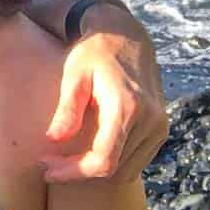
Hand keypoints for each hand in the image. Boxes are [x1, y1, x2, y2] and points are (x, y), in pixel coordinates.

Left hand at [40, 3, 167, 183]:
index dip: (74, 172)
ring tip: (68, 159)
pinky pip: (136, 161)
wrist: (127, 37)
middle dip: (80, 173)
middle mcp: (149, 120)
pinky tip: (90, 151)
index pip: (103, 159)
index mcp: (127, 106)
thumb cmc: (94, 52)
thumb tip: (54, 139)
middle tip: (52, 164)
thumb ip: (67, 108)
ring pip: (126, 170)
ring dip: (97, 171)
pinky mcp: (161, 129)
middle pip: (114, 170)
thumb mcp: (75, 73)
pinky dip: (113, 164)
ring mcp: (159, 126)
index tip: (48, 168)